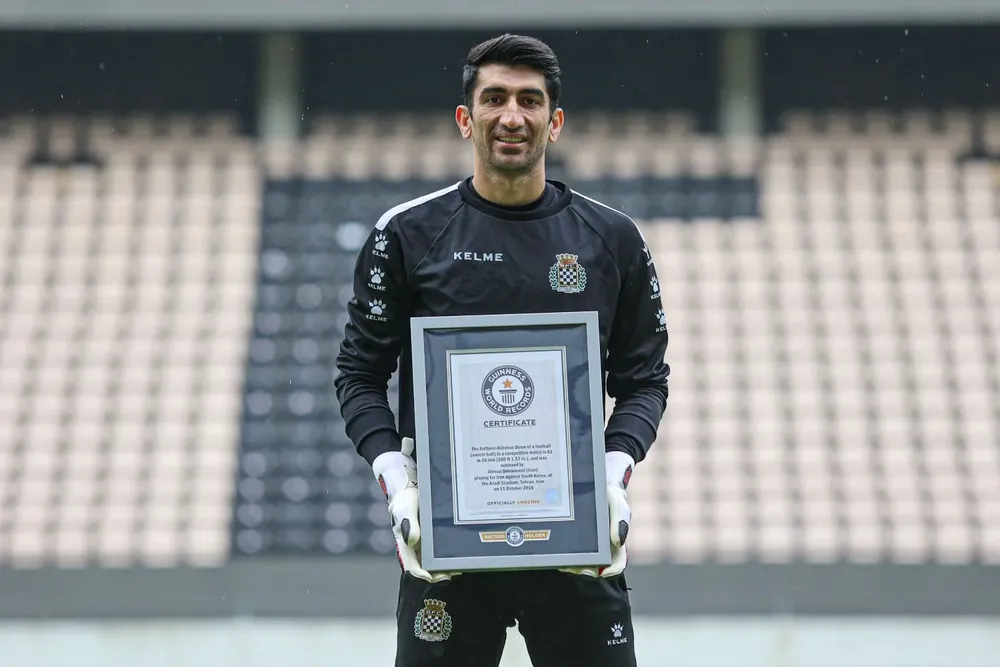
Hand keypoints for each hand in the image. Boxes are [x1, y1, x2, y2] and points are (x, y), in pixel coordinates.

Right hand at [372, 437, 453, 582]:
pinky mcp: (431, 530)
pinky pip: (440, 545)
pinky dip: (449, 551)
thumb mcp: (405, 504)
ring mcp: (423, 538)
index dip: (424, 575)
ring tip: (462, 565)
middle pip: (426, 564)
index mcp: (405, 540)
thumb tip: (412, 540)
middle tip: (456, 573)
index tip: (437, 579)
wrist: (406, 478)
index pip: (412, 565)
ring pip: (434, 557)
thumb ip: (408, 521)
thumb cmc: (403, 492)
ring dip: (446, 563)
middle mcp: (414, 543)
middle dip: (440, 572)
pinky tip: (462, 550)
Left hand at [559, 451, 633, 577]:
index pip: (616, 563)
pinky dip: (562, 553)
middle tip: (572, 569)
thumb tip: (618, 542)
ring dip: (571, 565)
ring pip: (580, 561)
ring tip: (561, 563)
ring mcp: (586, 542)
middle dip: (583, 570)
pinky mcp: (572, 535)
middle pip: (595, 566)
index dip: (609, 571)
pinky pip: (568, 549)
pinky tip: (554, 550)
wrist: (595, 478)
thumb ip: (620, 520)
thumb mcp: (618, 502)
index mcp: (615, 540)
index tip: (597, 573)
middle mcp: (601, 544)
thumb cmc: (610, 492)